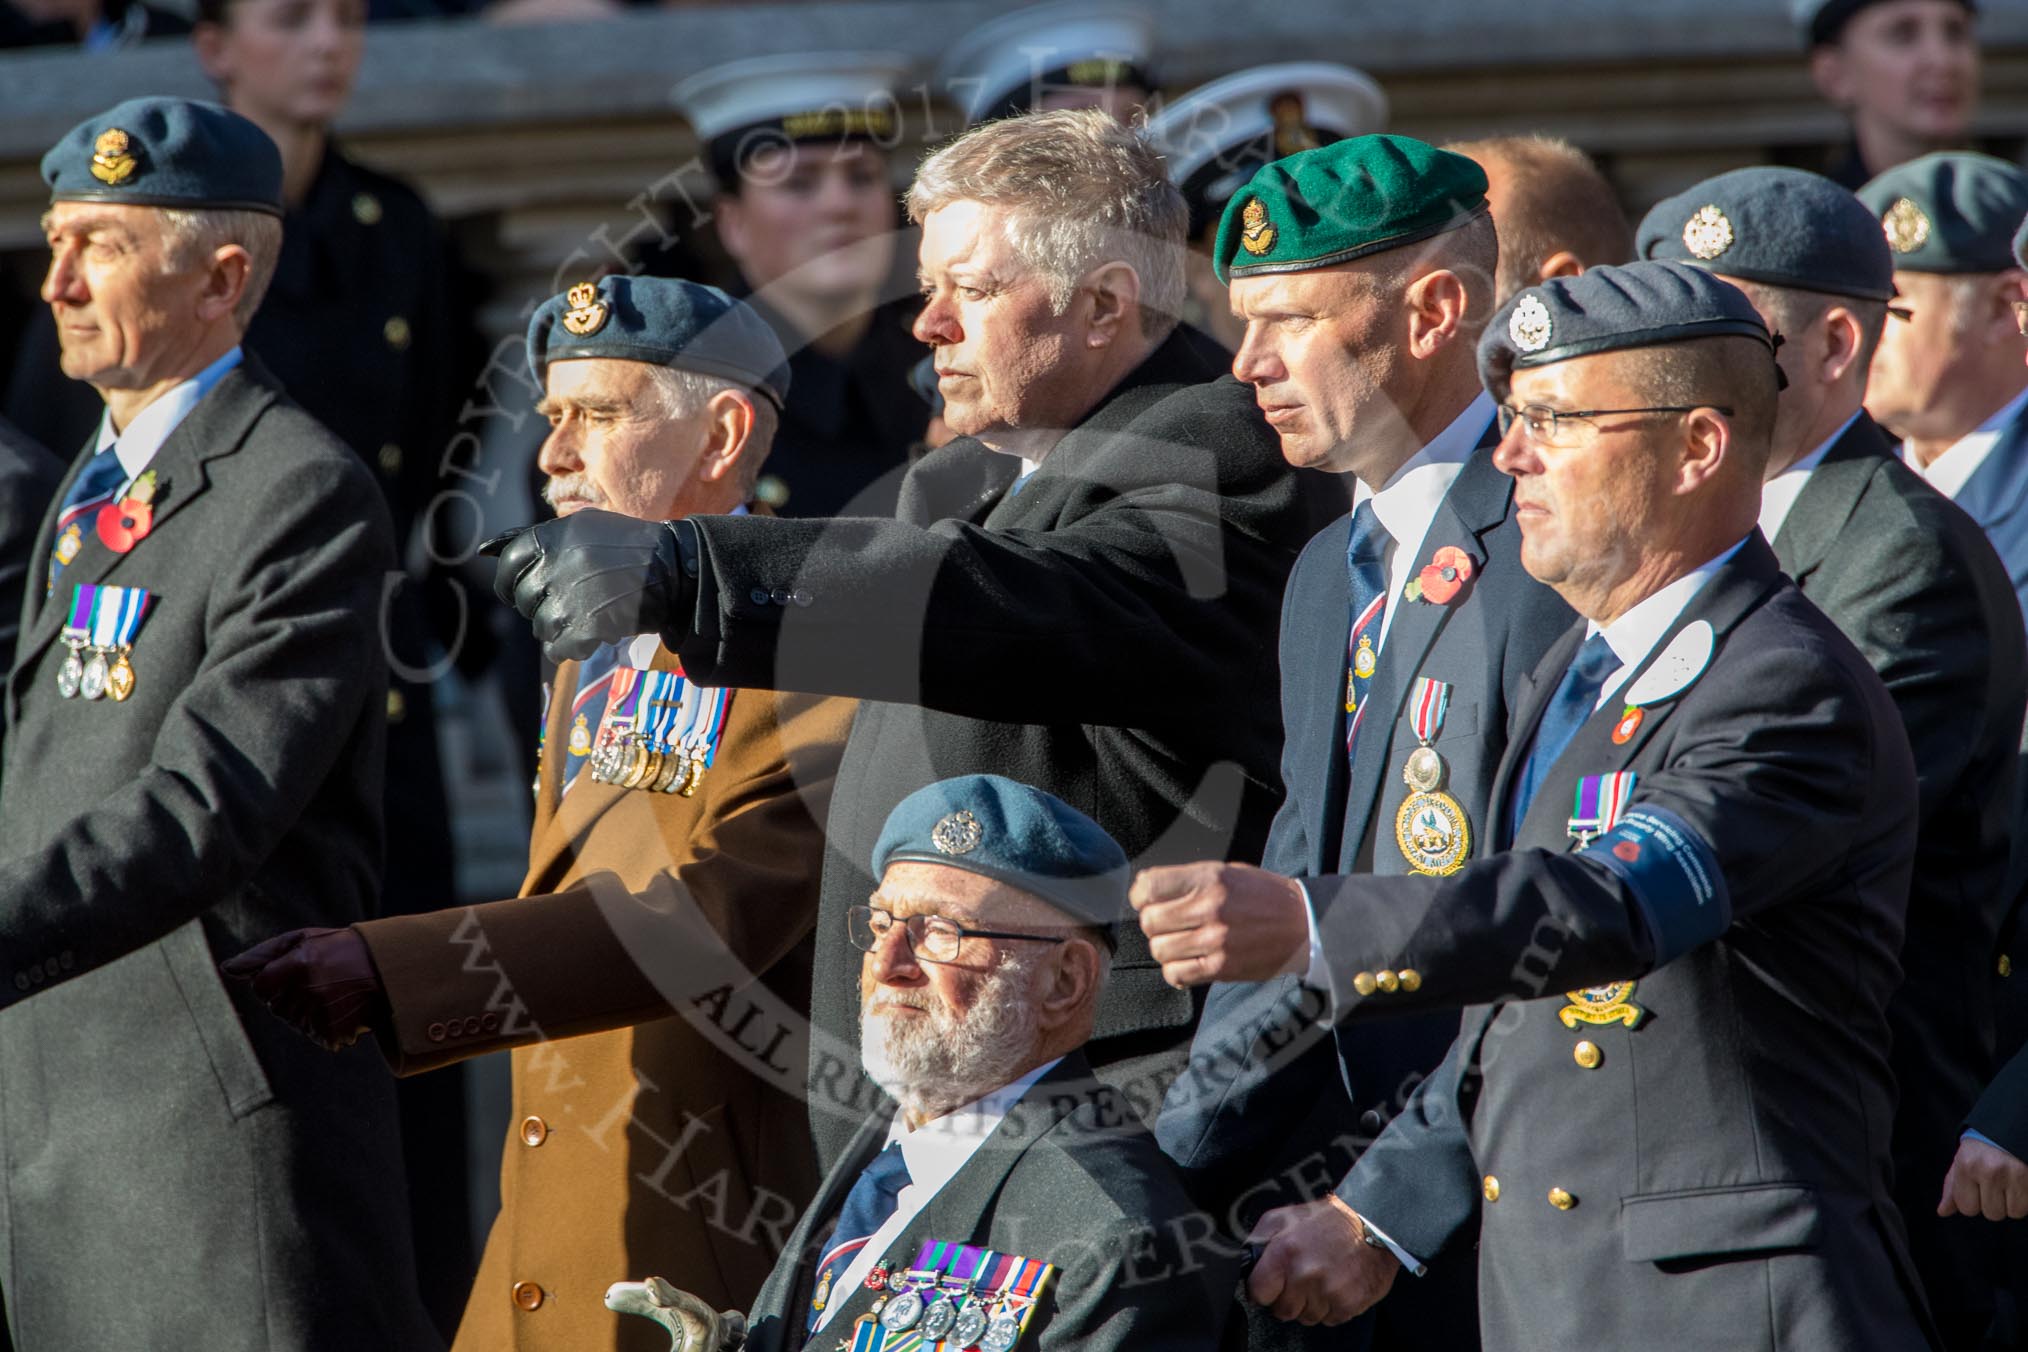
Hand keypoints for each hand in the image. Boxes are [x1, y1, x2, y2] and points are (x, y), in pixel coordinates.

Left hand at [220, 928, 384, 1051]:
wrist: (390, 970)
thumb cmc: (342, 950)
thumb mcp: (305, 940)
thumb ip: (263, 954)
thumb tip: (227, 969)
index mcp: (298, 964)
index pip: (261, 986)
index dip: (274, 981)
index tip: (297, 973)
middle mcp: (307, 991)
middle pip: (276, 1007)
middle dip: (291, 997)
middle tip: (321, 981)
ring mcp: (320, 1014)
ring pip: (294, 1022)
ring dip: (308, 1013)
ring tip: (333, 995)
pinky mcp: (332, 1033)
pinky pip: (315, 1035)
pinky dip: (325, 1027)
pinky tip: (342, 1010)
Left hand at [482, 511, 690, 662]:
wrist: (675, 570)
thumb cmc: (633, 547)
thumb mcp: (587, 527)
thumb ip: (543, 539)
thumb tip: (490, 550)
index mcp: (552, 538)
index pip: (509, 564)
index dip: (511, 581)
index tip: (518, 590)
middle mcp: (554, 567)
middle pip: (523, 598)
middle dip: (540, 605)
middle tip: (567, 603)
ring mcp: (568, 600)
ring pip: (541, 626)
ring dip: (558, 627)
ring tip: (585, 617)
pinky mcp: (583, 629)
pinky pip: (558, 649)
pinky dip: (570, 648)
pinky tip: (590, 635)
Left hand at [1131, 861, 1308, 987]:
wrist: (1304, 923)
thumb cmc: (1262, 895)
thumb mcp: (1226, 871)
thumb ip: (1188, 881)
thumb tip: (1147, 893)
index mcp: (1209, 877)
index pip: (1149, 886)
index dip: (1141, 895)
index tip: (1147, 900)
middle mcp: (1209, 907)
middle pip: (1149, 921)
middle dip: (1153, 924)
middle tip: (1168, 924)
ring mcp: (1215, 940)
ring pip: (1159, 950)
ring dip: (1165, 948)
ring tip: (1181, 943)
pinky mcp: (1222, 967)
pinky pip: (1176, 974)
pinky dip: (1175, 971)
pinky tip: (1188, 962)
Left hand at [1247, 1197, 1398, 1324]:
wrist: (1372, 1223)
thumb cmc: (1326, 1219)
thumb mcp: (1283, 1217)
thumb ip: (1259, 1240)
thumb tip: (1244, 1261)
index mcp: (1284, 1252)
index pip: (1258, 1293)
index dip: (1263, 1290)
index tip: (1271, 1284)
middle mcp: (1305, 1274)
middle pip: (1282, 1311)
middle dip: (1288, 1298)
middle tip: (1301, 1278)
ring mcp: (1328, 1291)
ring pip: (1306, 1318)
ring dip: (1311, 1304)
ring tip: (1321, 1278)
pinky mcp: (1348, 1304)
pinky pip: (1329, 1320)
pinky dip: (1331, 1307)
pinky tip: (1336, 1285)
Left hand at [1938, 1134, 2027, 1220]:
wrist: (2014, 1125)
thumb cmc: (1986, 1144)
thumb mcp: (1963, 1158)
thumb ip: (1953, 1187)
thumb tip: (1942, 1211)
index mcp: (1967, 1165)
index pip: (1967, 1208)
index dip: (1974, 1201)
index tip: (1979, 1186)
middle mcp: (1989, 1171)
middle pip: (1992, 1214)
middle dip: (1996, 1202)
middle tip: (1998, 1180)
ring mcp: (2015, 1175)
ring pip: (2014, 1212)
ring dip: (2014, 1201)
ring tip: (2011, 1180)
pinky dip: (2026, 1198)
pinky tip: (2022, 1182)